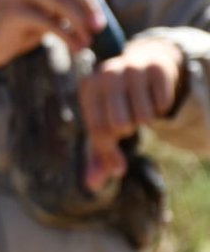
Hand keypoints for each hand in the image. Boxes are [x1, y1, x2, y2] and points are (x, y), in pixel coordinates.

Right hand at [0, 0, 105, 92]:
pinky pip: (51, 23)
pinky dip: (69, 37)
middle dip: (91, 3)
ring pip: (62, 1)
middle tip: (99, 25)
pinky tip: (76, 48)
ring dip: (82, 23)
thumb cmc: (7, 26)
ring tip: (89, 40)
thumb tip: (96, 2)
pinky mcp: (11, 11)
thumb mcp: (35, 6)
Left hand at [79, 37, 183, 191]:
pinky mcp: (155, 68)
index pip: (98, 131)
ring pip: (144, 117)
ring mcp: (130, 68)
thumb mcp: (104, 126)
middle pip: (121, 125)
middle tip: (128, 119)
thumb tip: (91, 185)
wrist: (142, 65)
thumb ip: (98, 156)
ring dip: (146, 119)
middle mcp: (105, 74)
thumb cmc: (117, 103)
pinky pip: (163, 104)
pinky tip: (153, 95)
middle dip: (129, 130)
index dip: (110, 151)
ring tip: (139, 105)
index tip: (118, 163)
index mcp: (88, 89)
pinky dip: (161, 107)